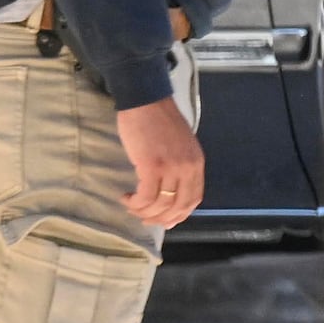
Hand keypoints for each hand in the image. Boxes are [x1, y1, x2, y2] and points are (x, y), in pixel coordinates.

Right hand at [116, 98, 206, 232]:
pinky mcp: (151, 166)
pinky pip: (145, 197)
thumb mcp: (179, 146)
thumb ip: (180, 167)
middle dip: (160, 219)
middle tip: (144, 218)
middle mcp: (188, 167)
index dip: (179, 214)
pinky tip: (126, 197)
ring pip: (160, 205)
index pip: (194, 199)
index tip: (165, 220)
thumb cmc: (158, 122)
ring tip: (131, 205)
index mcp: (197, 163)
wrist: (145, 101)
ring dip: (143, 212)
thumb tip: (170, 193)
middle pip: (178, 206)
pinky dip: (135, 203)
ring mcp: (171, 167)